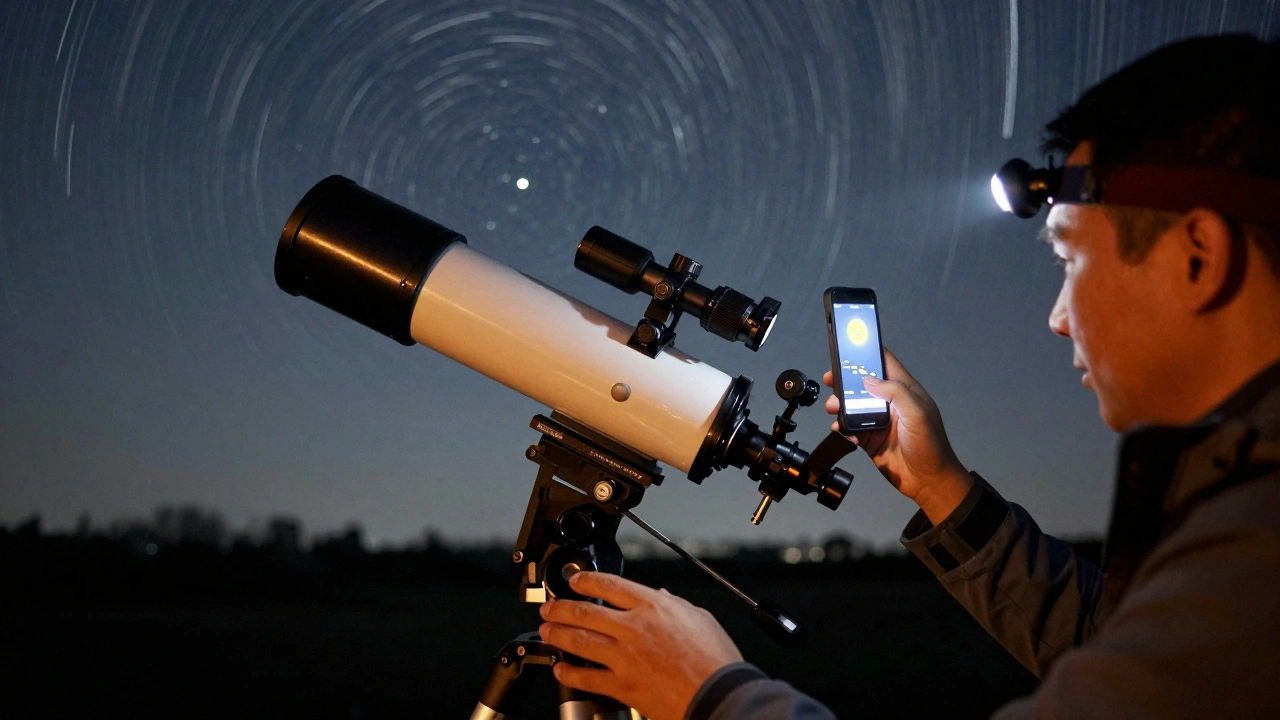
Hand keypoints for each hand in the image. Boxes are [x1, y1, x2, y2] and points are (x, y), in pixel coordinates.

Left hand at [538, 571, 742, 719]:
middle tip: (549, 608)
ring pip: (579, 640)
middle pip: (585, 611)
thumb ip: (676, 605)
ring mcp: (624, 657)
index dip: (586, 581)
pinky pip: (586, 677)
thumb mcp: (700, 618)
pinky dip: (569, 673)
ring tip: (547, 631)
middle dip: (560, 607)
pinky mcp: (622, 685)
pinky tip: (561, 669)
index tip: (575, 582)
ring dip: (557, 634)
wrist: (718, 695)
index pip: (609, 585)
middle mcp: (633, 627)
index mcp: (653, 606)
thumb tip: (663, 597)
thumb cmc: (715, 660)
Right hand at [824, 347, 970, 523]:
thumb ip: (895, 392)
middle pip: (862, 382)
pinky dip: (841, 426)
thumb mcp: (917, 414)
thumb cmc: (929, 445)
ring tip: (832, 408)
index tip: (847, 350)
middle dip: (844, 379)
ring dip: (839, 404)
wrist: (928, 481)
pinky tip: (840, 429)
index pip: (884, 363)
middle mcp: (889, 402)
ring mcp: (878, 420)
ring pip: (852, 405)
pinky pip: (849, 427)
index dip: (867, 353)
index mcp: (904, 390)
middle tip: (829, 379)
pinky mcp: (868, 438)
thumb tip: (868, 380)